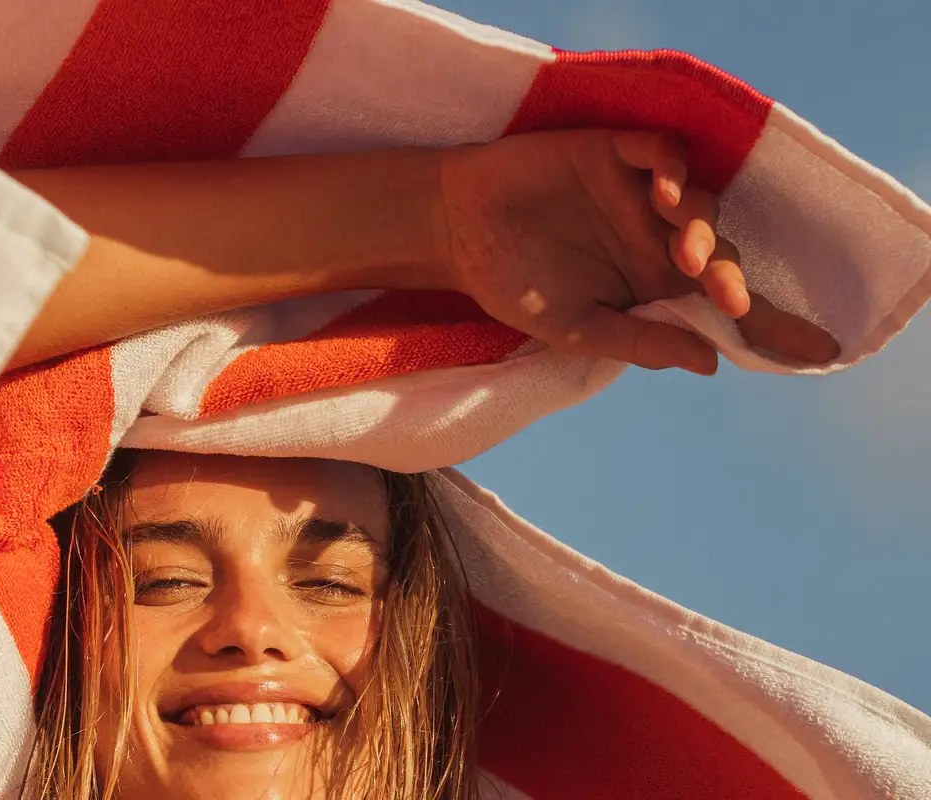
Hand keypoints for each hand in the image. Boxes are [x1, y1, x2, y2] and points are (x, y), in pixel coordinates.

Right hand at [431, 129, 839, 374]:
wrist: (453, 229)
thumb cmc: (510, 283)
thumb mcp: (574, 327)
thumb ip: (639, 340)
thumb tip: (709, 363)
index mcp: (650, 287)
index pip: (719, 306)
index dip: (770, 325)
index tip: (815, 350)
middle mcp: (654, 239)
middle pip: (721, 256)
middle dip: (733, 280)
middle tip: (730, 301)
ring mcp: (638, 193)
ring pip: (702, 203)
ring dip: (704, 229)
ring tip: (684, 255)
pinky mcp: (615, 152)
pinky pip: (665, 152)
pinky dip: (675, 170)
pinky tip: (663, 195)